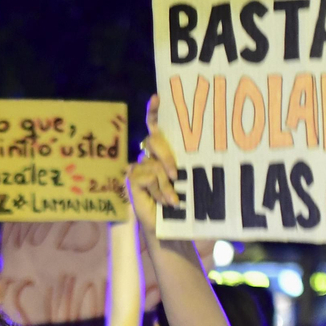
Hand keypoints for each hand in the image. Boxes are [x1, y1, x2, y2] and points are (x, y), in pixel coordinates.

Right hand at [126, 96, 179, 230]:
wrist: (172, 229)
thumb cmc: (185, 204)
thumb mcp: (190, 178)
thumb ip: (186, 162)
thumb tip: (192, 153)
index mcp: (165, 151)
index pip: (157, 125)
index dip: (154, 111)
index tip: (157, 97)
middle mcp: (150, 157)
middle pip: (154, 140)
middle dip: (166, 154)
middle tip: (175, 173)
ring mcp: (140, 169)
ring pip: (152, 163)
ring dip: (165, 183)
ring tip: (173, 199)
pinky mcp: (133, 181)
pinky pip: (146, 176)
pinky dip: (158, 190)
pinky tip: (163, 201)